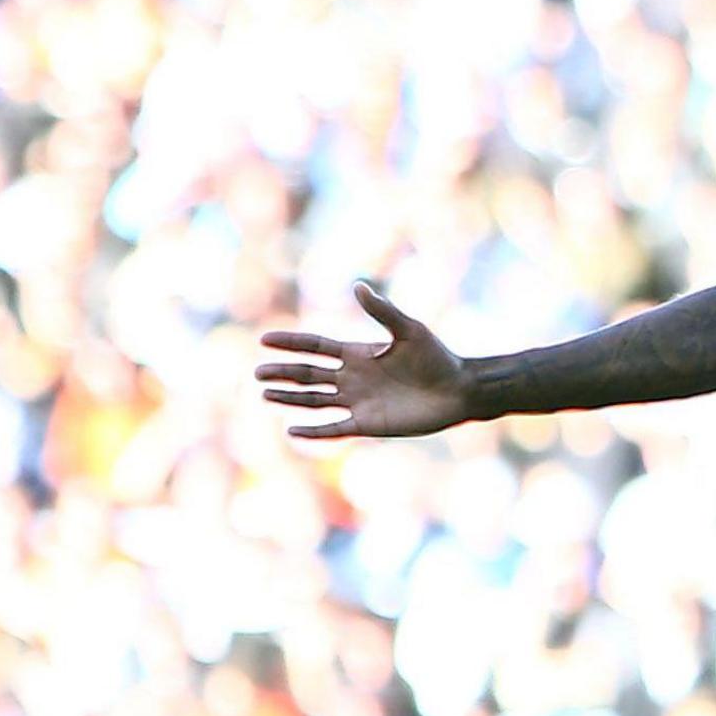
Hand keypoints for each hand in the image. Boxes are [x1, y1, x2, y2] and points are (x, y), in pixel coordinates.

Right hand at [255, 283, 473, 437]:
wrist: (459, 390)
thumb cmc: (437, 358)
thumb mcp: (409, 330)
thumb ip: (382, 311)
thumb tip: (358, 285)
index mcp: (359, 353)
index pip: (316, 347)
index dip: (291, 343)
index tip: (264, 339)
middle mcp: (353, 377)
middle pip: (309, 375)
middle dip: (283, 373)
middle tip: (257, 372)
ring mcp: (359, 401)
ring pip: (315, 400)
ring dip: (290, 398)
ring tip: (265, 394)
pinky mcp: (368, 423)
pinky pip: (334, 428)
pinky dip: (314, 430)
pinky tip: (293, 429)